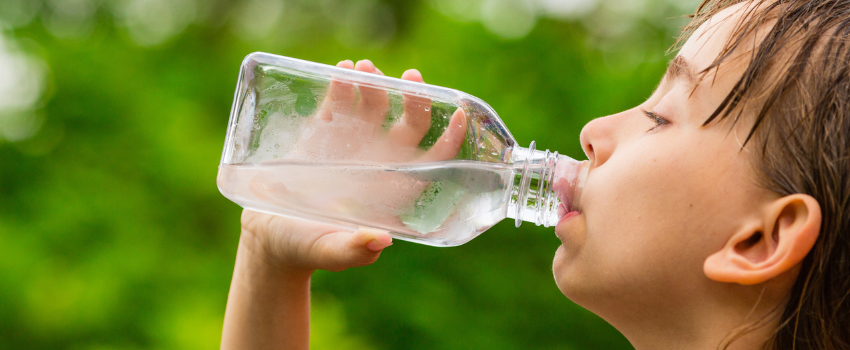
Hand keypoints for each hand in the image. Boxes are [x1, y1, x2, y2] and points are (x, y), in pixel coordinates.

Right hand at [241, 60, 466, 273]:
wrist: (270, 236)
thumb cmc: (308, 249)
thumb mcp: (332, 252)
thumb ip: (356, 250)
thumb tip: (382, 241)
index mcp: (393, 189)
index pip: (434, 160)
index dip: (450, 138)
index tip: (460, 114)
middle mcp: (380, 161)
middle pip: (410, 123)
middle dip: (415, 98)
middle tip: (410, 77)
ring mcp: (353, 143)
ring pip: (376, 104)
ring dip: (376, 82)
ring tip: (364, 68)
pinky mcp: (324, 132)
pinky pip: (339, 101)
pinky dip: (342, 83)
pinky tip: (343, 70)